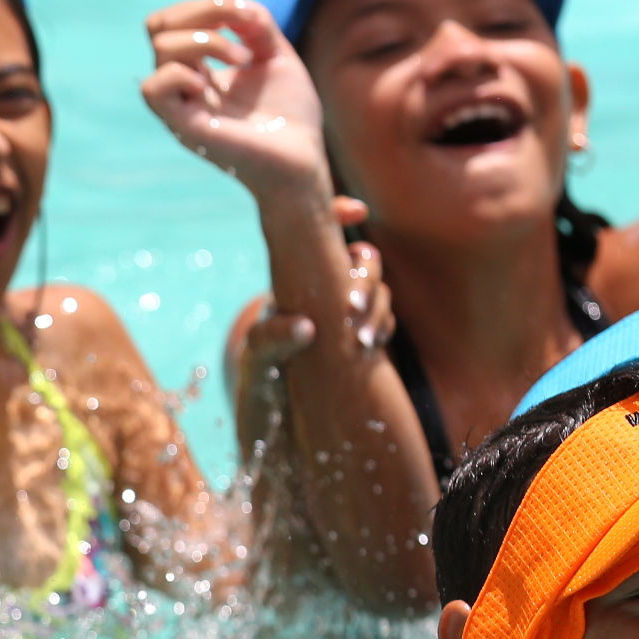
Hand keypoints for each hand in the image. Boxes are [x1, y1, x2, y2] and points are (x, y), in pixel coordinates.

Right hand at [141, 0, 334, 205]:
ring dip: (206, 40)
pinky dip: (183, 72)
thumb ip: (255, 24)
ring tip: (242, 58)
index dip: (204, 6)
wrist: (303, 161)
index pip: (172, 23)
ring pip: (160, 46)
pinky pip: (154, 87)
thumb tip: (234, 6)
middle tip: (241, 31)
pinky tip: (215, 84)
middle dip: (202, 11)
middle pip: (158, 26)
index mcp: (198, 71)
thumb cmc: (291, 117)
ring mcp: (181, 106)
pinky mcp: (185, 127)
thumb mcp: (276, 55)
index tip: (245, 19)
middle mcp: (183, 87)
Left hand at [234, 201, 387, 373]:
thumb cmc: (261, 385)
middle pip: (361, 260)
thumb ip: (270, 340)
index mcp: (293, 284)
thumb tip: (306, 327)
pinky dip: (382, 327)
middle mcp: (321, 294)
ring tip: (362, 339)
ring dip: (377, 304)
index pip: (316, 236)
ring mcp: (344, 316)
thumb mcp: (255, 361)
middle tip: (353, 304)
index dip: (339, 214)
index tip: (356, 211)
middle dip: (367, 272)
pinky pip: (382, 321)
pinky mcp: (361, 342)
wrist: (279, 427)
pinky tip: (369, 346)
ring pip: (377, 291)